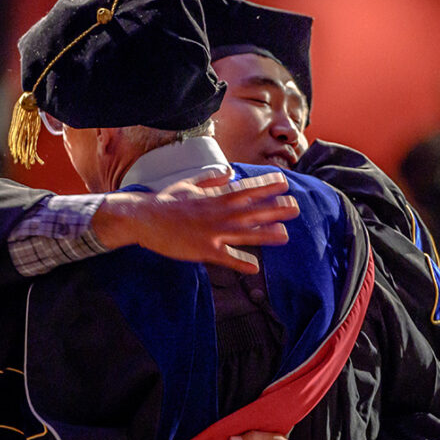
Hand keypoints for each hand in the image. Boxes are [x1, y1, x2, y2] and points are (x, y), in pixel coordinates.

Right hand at [93, 170, 299, 273]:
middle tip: (294, 207)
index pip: (245, 190)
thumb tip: (228, 172)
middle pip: (251, 211)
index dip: (266, 186)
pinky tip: (255, 267)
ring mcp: (211, 232)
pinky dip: (241, 263)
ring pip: (244, 234)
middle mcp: (217, 214)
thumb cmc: (166, 201)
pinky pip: (226, 258)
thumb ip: (211, 180)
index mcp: (214, 197)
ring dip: (266, 234)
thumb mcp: (189, 184)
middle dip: (274, 208)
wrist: (144, 218)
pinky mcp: (203, 250)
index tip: (284, 182)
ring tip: (285, 235)